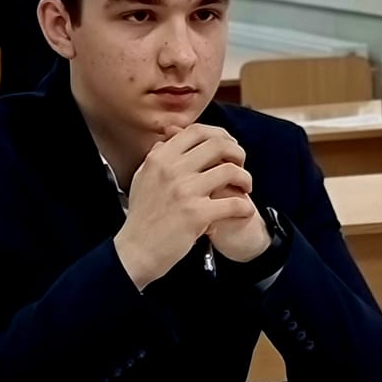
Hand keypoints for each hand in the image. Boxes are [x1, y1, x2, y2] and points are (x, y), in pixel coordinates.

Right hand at [115, 125, 255, 290]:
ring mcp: (184, 191)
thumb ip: (157, 156)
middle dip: (237, 152)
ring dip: (244, 178)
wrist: (136, 250)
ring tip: (244, 188)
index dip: (219, 135)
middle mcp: (172, 170)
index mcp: (160, 159)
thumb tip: (171, 136)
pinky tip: (244, 211)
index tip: (228, 145)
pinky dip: (245, 207)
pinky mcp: (196, 214)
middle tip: (241, 164)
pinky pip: (233, 203)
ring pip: (230, 171)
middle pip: (217, 145)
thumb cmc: (141, 217)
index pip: (196, 131)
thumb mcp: (142, 178)